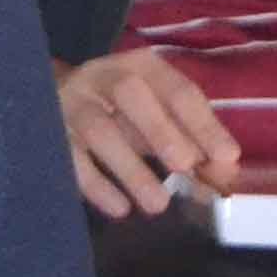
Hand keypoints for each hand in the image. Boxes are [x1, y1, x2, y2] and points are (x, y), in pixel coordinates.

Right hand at [54, 49, 240, 218]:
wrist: (49, 100)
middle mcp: (102, 77)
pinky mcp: (49, 133)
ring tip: (157, 204)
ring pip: (97, 128)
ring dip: (130, 167)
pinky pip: (69, 157)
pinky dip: (95, 184)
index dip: (203, 123)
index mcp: (140, 68)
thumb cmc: (121, 112)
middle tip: (185, 168)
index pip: (176, 89)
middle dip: (161, 131)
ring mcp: (71, 104)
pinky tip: (119, 207)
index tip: (226, 157)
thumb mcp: (158, 117)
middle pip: (129, 92)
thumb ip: (192, 142)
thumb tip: (225, 175)